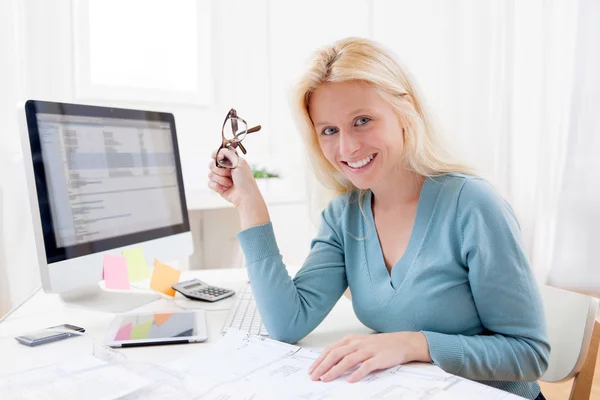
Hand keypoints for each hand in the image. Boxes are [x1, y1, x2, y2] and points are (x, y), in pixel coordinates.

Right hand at [207, 148, 269, 228]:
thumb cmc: (245, 180)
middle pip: (211, 164)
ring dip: (220, 179)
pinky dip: (217, 186)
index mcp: (230, 161)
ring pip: (210, 174)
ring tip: (230, 183)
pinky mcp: (218, 187)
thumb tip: (219, 151)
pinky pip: (210, 183)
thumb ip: (229, 155)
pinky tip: (225, 188)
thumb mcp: (240, 163)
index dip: (215, 155)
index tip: (216, 157)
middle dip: (219, 170)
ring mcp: (220, 178)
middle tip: (229, 173)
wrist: (245, 196)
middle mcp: (224, 169)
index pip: (218, 154)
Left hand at [308, 332, 430, 382]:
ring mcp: (368, 350)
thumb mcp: (360, 343)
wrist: (402, 342)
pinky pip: (366, 366)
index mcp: (351, 339)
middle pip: (335, 354)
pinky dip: (357, 373)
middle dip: (323, 366)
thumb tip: (329, 362)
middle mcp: (357, 343)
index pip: (330, 349)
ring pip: (347, 360)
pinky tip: (350, 380)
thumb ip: (346, 350)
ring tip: (326, 379)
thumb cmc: (379, 345)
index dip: (320, 360)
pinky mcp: (378, 358)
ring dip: (335, 370)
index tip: (312, 370)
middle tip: (314, 377)